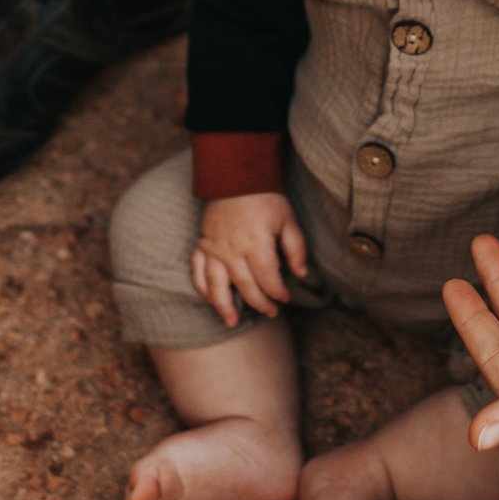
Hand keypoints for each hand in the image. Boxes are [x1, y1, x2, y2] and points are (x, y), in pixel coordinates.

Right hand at [192, 191, 307, 326]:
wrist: (235, 177)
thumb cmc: (265, 199)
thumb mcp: (288, 220)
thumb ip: (296, 248)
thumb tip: (301, 274)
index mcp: (256, 243)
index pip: (268, 278)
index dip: (278, 292)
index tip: (285, 297)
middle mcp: (232, 249)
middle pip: (245, 286)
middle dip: (260, 303)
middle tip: (272, 312)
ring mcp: (214, 248)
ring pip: (216, 285)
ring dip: (224, 306)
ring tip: (232, 322)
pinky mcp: (202, 244)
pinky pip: (197, 270)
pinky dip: (202, 287)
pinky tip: (210, 298)